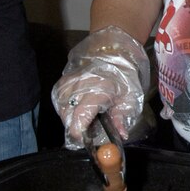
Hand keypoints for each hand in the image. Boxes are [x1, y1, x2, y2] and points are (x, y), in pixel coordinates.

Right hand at [51, 26, 150, 149]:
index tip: (87, 139)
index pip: (79, 118)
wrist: (113, 50)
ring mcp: (69, 82)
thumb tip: (121, 136)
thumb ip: (122, 117)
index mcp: (98, 91)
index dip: (80, 134)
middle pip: (67, 118)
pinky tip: (77, 107)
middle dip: (77, 128)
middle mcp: (79, 86)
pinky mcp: (63, 81)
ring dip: (71, 118)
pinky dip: (66, 107)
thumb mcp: (130, 97)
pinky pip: (59, 100)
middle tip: (90, 128)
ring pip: (61, 110)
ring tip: (85, 116)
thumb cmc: (124, 75)